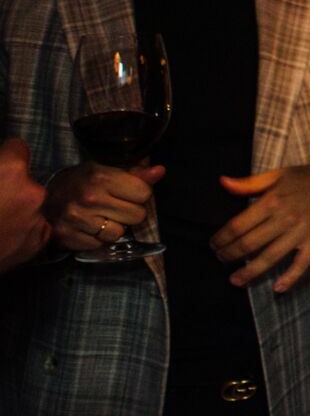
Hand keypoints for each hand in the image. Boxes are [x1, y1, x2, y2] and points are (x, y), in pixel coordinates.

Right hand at [0, 138, 51, 270]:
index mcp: (11, 172)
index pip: (17, 148)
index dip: (5, 155)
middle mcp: (32, 193)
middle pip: (25, 180)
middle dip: (10, 185)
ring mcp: (37, 220)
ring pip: (30, 205)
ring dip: (16, 208)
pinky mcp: (37, 243)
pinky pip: (33, 228)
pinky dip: (20, 229)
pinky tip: (1, 234)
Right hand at [43, 162, 165, 253]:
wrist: (43, 199)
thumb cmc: (81, 182)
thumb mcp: (106, 171)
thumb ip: (136, 174)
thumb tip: (160, 171)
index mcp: (101, 177)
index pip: (144, 193)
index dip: (139, 194)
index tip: (128, 193)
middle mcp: (89, 198)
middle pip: (136, 216)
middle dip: (130, 212)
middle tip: (114, 206)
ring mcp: (77, 219)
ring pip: (119, 233)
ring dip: (114, 228)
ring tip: (101, 217)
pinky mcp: (68, 237)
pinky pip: (101, 244)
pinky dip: (98, 238)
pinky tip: (89, 227)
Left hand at [211, 160, 309, 292]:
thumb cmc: (307, 178)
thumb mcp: (278, 174)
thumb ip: (249, 183)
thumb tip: (223, 183)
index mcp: (273, 201)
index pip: (239, 226)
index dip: (222, 238)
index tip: (214, 244)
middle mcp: (285, 219)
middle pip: (250, 244)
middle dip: (231, 255)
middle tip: (221, 259)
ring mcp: (301, 233)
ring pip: (270, 257)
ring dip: (250, 272)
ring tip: (235, 280)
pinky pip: (302, 264)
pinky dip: (290, 277)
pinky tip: (277, 288)